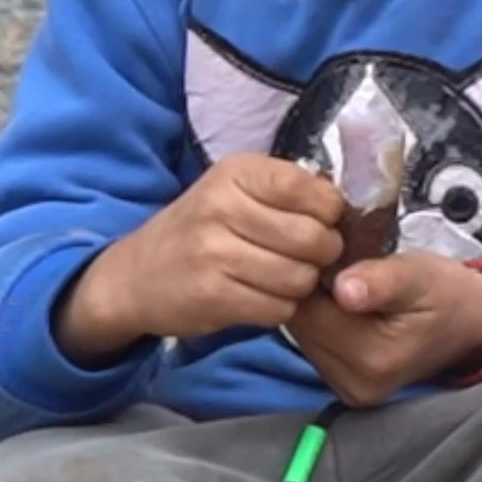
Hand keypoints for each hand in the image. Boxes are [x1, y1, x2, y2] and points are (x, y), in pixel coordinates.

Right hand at [60, 155, 344, 360]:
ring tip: (279, 279)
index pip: (314, 192)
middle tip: (304, 259)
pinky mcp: (212, 295)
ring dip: (300, 286)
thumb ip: (286, 193)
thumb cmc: (199, 231)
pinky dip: (278, 309)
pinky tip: (259, 298)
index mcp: (236, 173)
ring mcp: (214, 252)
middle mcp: (223, 206)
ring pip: (300, 278)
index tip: (319, 224)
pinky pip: (278, 308)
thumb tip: (347, 209)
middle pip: (314, 239)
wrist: (135, 276)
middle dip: (321, 256)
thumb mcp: (233, 192)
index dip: (330, 215)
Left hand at [284, 252, 481, 408]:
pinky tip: (348, 310)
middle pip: (300, 326)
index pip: (304, 310)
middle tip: (344, 269)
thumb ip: (381, 281)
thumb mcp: (419, 275)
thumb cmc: (446, 292)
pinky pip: (316, 347)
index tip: (335, 256)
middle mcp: (354, 384)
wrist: (471, 324)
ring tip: (348, 288)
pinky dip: (325, 324)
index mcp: (370, 357)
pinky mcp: (348, 390)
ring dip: (316, 308)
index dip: (309, 276)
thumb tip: (345, 290)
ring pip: (303, 336)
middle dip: (311, 293)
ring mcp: (350, 392)